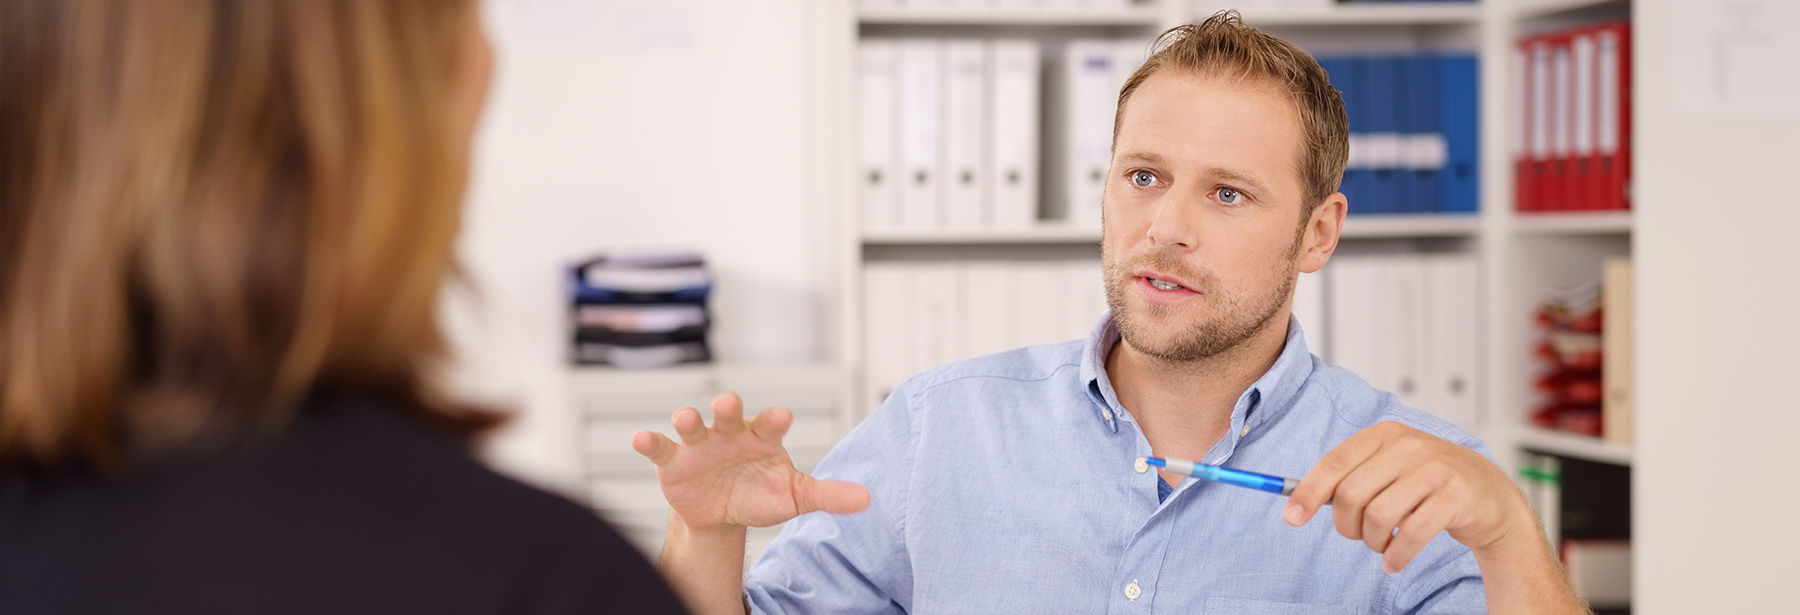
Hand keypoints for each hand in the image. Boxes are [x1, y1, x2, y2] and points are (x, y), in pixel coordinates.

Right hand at [632, 392, 869, 529]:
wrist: (722, 512)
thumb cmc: (760, 493)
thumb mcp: (794, 496)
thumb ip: (826, 495)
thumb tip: (868, 500)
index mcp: (762, 438)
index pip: (770, 424)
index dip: (775, 419)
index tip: (782, 415)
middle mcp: (730, 433)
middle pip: (728, 414)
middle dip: (728, 408)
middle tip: (729, 403)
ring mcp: (700, 445)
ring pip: (693, 426)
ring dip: (687, 419)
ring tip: (685, 418)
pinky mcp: (674, 462)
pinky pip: (661, 448)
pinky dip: (651, 442)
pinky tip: (640, 439)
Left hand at [1283, 422, 1536, 573]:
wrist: (1490, 494)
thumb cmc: (1429, 483)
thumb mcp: (1389, 467)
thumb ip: (1351, 477)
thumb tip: (1299, 501)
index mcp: (1384, 435)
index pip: (1333, 464)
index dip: (1307, 493)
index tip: (1292, 518)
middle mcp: (1408, 446)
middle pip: (1350, 494)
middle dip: (1346, 525)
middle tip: (1358, 535)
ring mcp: (1434, 470)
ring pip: (1378, 517)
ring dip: (1373, 542)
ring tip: (1382, 545)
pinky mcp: (1455, 496)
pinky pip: (1411, 534)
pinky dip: (1396, 555)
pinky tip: (1394, 561)